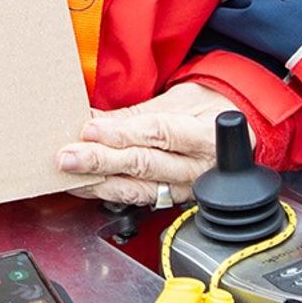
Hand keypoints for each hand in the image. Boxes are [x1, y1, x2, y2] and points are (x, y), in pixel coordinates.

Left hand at [57, 83, 244, 205]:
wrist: (235, 133)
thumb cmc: (208, 111)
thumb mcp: (178, 101)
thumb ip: (135, 115)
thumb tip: (92, 118)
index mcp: (206, 136)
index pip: (159, 134)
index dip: (122, 133)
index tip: (90, 129)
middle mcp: (198, 168)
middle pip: (144, 165)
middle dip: (100, 161)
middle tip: (68, 157)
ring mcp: (185, 189)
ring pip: (137, 190)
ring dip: (97, 183)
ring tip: (67, 175)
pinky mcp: (173, 201)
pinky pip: (136, 199)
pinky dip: (106, 192)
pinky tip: (84, 185)